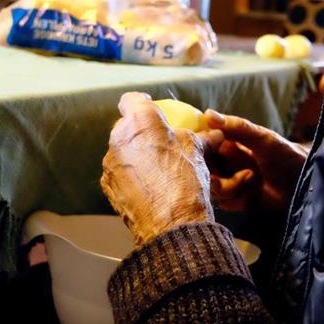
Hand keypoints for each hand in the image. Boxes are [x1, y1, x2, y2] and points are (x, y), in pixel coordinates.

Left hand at [101, 92, 213, 245]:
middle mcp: (120, 137)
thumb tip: (215, 134)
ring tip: (156, 170)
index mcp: (141, 121)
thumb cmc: (185, 181)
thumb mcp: (198, 152)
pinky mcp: (107, 184)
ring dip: (135, 155)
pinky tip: (148, 187)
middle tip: (160, 144)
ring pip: (122, 151)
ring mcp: (110, 162)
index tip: (152, 108)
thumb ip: (202, 137)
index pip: (132, 99)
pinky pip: (119, 172)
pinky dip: (130, 176)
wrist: (170, 224)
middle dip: (141, 133)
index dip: (142, 102)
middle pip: (126, 127)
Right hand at [200, 110, 308, 212]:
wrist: (306, 182)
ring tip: (251, 178)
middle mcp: (224, 163)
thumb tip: (207, 114)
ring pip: (210, 188)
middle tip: (237, 170)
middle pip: (202, 171)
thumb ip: (236, 127)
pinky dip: (234, 201)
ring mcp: (229, 182)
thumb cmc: (286, 153)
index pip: (200, 147)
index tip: (210, 152)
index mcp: (226, 144)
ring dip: (229, 187)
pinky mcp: (237, 201)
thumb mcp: (262, 138)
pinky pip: (222, 204)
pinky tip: (250, 195)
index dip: (200, 151)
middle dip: (213, 174)